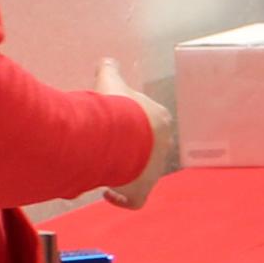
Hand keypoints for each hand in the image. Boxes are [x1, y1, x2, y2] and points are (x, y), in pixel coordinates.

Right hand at [99, 57, 175, 208]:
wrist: (121, 135)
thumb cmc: (118, 108)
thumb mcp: (111, 82)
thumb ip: (109, 70)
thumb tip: (107, 62)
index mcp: (160, 121)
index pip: (147, 123)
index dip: (130, 124)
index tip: (112, 125)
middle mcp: (162, 148)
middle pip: (143, 151)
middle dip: (126, 150)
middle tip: (105, 148)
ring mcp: (154, 171)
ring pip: (139, 175)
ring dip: (122, 172)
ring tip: (101, 168)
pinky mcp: (143, 190)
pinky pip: (135, 200)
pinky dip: (122, 198)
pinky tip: (108, 193)